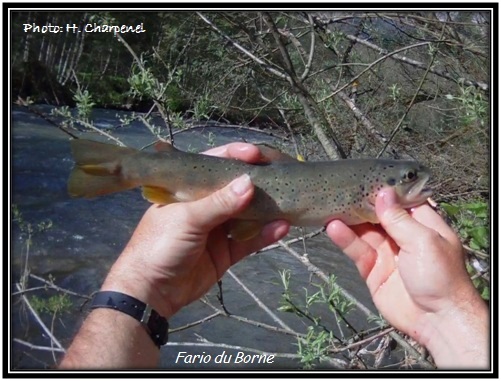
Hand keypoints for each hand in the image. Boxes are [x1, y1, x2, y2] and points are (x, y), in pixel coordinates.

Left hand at [102, 143, 289, 317]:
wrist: (151, 292)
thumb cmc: (160, 246)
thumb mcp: (188, 219)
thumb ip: (219, 203)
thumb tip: (250, 183)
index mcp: (188, 190)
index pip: (213, 164)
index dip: (234, 156)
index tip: (256, 154)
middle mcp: (204, 205)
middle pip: (234, 188)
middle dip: (256, 182)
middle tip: (280, 175)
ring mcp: (217, 229)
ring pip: (246, 214)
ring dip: (265, 209)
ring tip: (287, 201)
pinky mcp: (227, 251)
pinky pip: (249, 240)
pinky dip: (265, 234)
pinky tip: (282, 227)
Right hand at [326, 188, 488, 367]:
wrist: (436, 320)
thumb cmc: (441, 276)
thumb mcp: (423, 240)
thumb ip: (399, 218)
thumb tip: (383, 193)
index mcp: (423, 225)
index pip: (401, 201)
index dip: (385, 190)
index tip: (365, 178)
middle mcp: (404, 236)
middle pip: (378, 215)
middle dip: (362, 204)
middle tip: (341, 190)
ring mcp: (387, 253)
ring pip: (364, 232)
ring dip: (349, 220)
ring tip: (331, 207)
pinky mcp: (373, 269)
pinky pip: (357, 250)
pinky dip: (345, 240)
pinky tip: (333, 228)